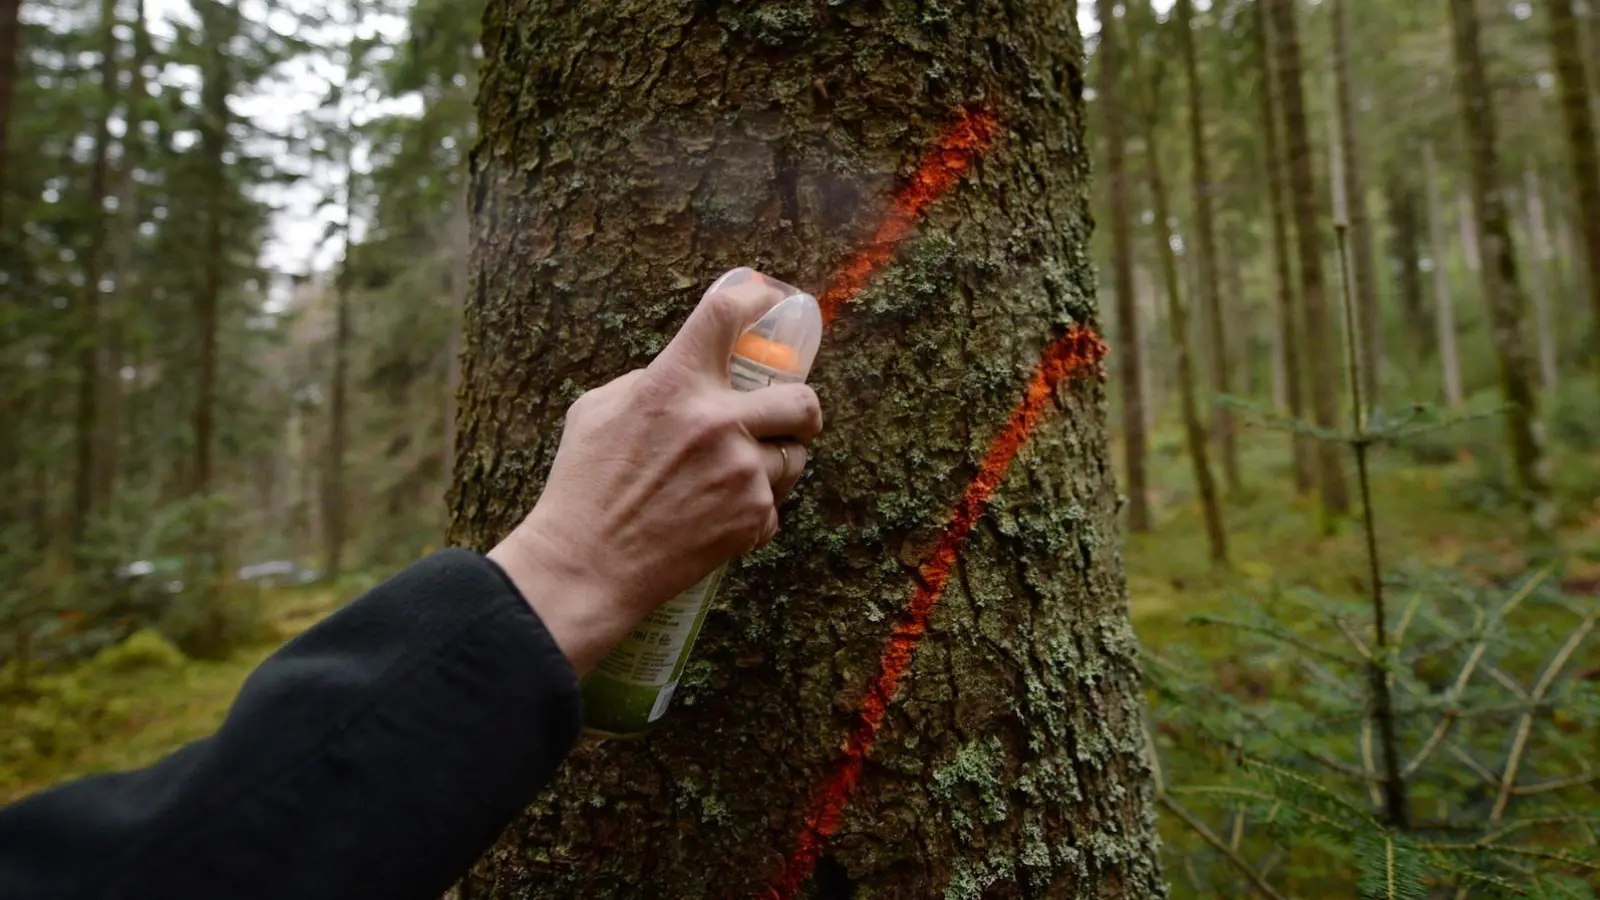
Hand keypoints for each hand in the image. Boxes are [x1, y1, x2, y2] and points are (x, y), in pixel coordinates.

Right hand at [489, 274, 824, 674]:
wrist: (588, 565)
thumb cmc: (584, 485)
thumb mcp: (599, 410)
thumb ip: (650, 381)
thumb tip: (690, 373)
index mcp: (674, 382)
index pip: (728, 313)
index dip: (756, 299)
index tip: (768, 301)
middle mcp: (717, 421)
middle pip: (802, 399)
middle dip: (802, 410)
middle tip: (791, 418)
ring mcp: (742, 471)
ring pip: (794, 457)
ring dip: (774, 464)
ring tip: (735, 478)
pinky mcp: (753, 517)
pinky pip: (775, 504)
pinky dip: (754, 510)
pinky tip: (717, 516)